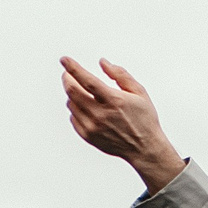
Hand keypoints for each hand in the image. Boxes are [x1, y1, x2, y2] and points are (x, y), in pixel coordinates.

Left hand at [61, 56, 185, 194]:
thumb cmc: (143, 118)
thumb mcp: (139, 92)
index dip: (73, 68)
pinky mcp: (88, 136)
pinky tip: (85, 107)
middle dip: (67, 78)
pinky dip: (75, 109)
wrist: (144, 148)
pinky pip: (73, 118)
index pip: (87, 80)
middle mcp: (100, 114)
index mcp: (114, 100)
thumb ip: (120, 75)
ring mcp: (93, 127)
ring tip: (81, 91)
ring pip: (71, 104)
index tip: (64, 60)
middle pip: (72, 91)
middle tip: (68, 73)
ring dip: (72, 94)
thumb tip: (103, 62)